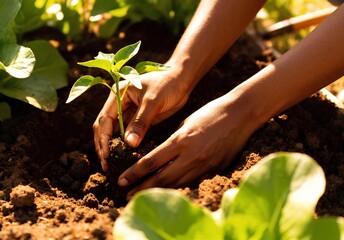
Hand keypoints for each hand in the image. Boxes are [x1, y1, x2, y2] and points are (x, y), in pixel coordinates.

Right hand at [93, 69, 190, 170]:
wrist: (182, 79)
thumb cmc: (167, 84)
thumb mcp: (153, 102)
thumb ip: (140, 122)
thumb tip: (129, 144)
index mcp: (118, 93)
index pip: (105, 118)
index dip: (103, 138)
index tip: (106, 154)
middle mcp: (118, 103)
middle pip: (105, 127)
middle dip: (103, 145)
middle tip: (105, 164)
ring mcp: (127, 112)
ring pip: (114, 132)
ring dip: (112, 147)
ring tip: (110, 164)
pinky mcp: (137, 119)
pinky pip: (127, 134)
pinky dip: (124, 145)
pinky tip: (123, 156)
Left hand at [117, 95, 258, 199]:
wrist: (240, 114)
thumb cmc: (211, 113)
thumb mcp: (186, 123)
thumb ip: (173, 141)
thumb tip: (161, 157)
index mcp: (181, 140)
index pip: (151, 162)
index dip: (134, 174)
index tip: (122, 180)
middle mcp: (191, 156)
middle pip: (161, 179)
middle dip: (142, 188)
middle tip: (126, 196)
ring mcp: (204, 165)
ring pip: (176, 184)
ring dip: (158, 192)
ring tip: (144, 195)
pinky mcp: (214, 170)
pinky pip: (192, 183)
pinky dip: (178, 188)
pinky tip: (168, 192)